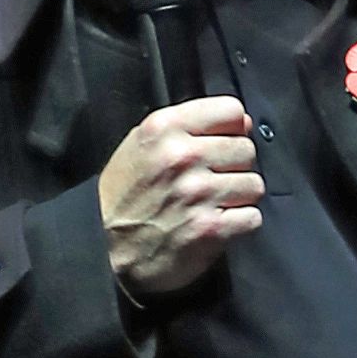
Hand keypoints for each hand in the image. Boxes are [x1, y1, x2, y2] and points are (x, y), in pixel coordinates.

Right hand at [97, 95, 264, 295]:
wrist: (102, 247)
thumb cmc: (124, 194)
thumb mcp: (142, 144)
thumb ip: (188, 127)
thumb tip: (244, 122)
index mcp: (165, 128)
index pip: (231, 110)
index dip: (233, 128)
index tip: (223, 143)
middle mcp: (183, 156)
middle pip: (247, 149)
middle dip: (236, 166)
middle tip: (214, 181)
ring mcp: (198, 193)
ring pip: (254, 184)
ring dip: (240, 197)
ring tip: (215, 203)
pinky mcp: (210, 228)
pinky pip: (253, 217)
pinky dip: (241, 223)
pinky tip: (219, 223)